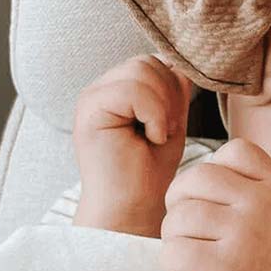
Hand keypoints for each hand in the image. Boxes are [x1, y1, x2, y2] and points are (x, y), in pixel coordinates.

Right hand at [72, 53, 192, 236]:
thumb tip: (180, 62)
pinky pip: (133, 89)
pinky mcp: (89, 110)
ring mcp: (92, 97)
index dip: (174, 89)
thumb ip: (172, 91)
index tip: (171, 126)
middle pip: (149, 61)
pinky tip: (150, 139)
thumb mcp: (170, 122)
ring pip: (142, 69)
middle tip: (164, 133)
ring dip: (163, 107)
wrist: (132, 209)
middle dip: (170, 97)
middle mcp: (101, 89)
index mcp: (117, 90)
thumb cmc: (150, 175)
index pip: (155, 62)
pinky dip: (154, 114)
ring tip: (157, 137)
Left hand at [159, 138, 270, 270]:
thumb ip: (251, 186)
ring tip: (189, 250)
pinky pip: (173, 250)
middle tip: (188, 227)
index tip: (215, 201)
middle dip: (180, 201)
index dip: (214, 171)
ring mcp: (245, 234)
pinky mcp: (224, 267)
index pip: (234, 151)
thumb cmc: (269, 265)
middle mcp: (263, 205)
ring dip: (173, 235)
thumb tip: (197, 172)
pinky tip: (186, 270)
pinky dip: (170, 261)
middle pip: (197, 178)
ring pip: (180, 215)